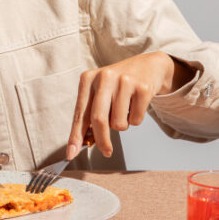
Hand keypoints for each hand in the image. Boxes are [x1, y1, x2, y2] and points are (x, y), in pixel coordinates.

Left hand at [65, 52, 192, 159]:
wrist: (147, 66)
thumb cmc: (118, 84)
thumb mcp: (99, 92)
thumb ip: (90, 113)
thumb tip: (82, 142)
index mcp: (88, 79)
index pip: (80, 113)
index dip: (75, 135)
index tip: (71, 153)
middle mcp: (104, 77)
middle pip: (99, 119)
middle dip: (102, 141)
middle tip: (106, 151)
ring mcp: (124, 81)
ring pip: (118, 123)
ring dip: (122, 124)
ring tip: (124, 110)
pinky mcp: (142, 88)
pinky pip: (135, 120)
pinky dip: (135, 119)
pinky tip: (135, 105)